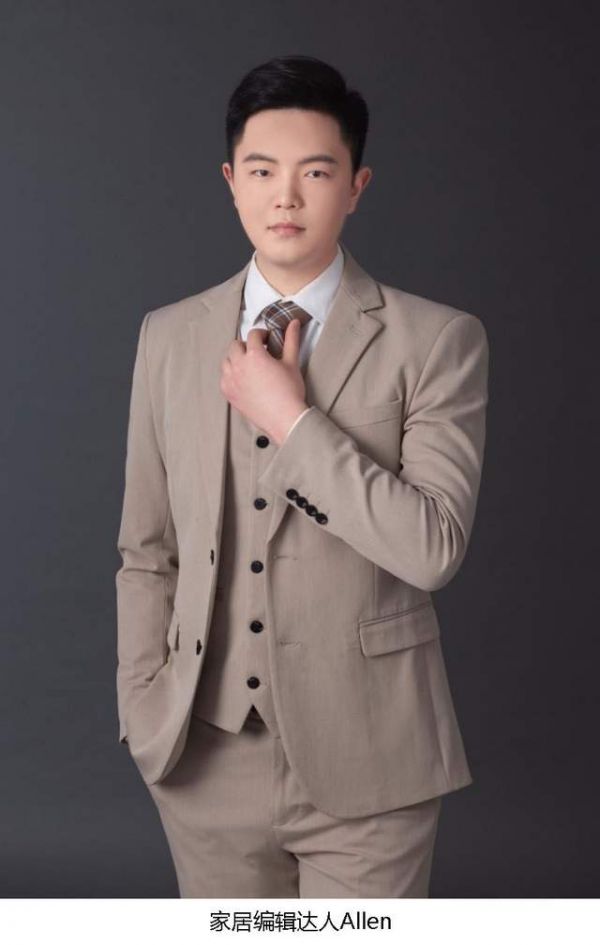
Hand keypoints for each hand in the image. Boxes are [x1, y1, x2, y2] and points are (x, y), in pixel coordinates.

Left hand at [220, 319, 307, 444]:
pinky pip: (224, 378)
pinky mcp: (229, 394)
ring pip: (226, 361)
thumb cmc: (290, 391)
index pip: (253, 335)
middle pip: (235, 345)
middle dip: (246, 345)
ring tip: (249, 365)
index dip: (262, 334)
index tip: (268, 340)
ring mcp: (231, 381)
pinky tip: (243, 380)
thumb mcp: (292, 362)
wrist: (284, 418)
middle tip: (258, 352)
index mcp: (254, 355)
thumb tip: (293, 323)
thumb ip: (291, 340)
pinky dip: (231, 375)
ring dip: (236, 359)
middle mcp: (239, 366)